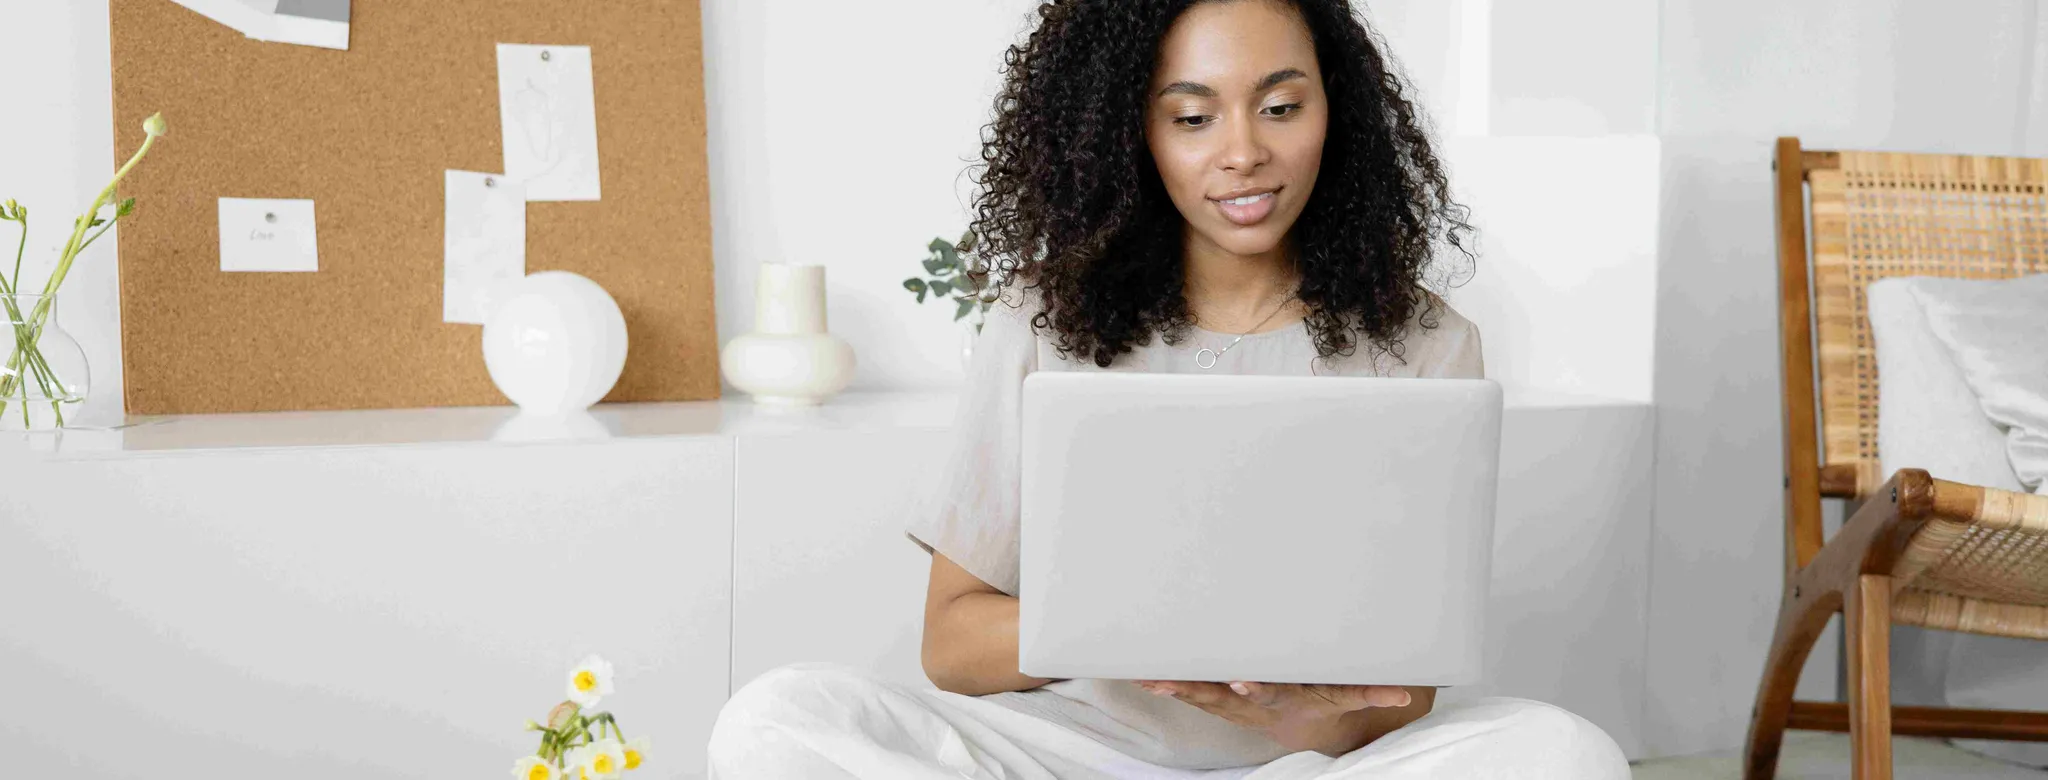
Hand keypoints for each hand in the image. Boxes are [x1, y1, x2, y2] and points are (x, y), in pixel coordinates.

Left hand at [1133, 680, 1414, 755]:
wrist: (1306, 721)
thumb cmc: (1323, 698)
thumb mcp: (1349, 696)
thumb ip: (1371, 692)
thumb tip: (1403, 693)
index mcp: (1285, 698)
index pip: (1268, 694)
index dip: (1254, 690)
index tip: (1241, 683)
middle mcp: (1253, 701)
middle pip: (1220, 696)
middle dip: (1195, 689)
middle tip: (1169, 682)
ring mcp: (1233, 701)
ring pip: (1199, 695)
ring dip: (1173, 686)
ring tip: (1147, 678)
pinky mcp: (1219, 695)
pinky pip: (1191, 689)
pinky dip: (1168, 682)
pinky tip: (1142, 673)